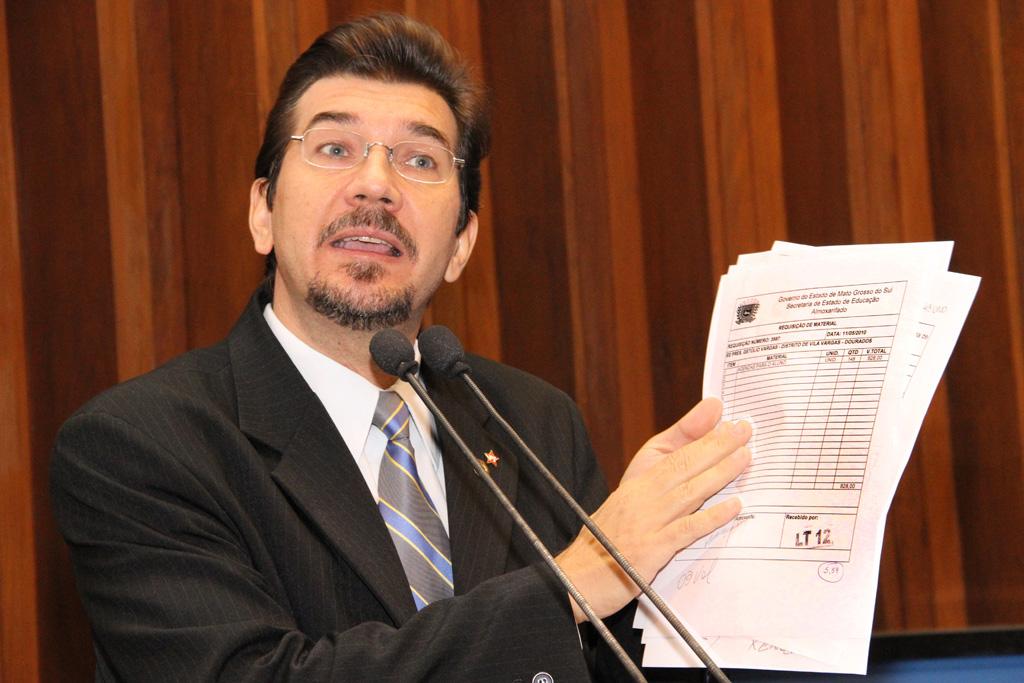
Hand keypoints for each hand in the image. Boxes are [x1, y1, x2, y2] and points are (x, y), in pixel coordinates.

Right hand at [555, 398, 750, 621]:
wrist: (577, 577)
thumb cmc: (607, 538)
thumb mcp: (629, 499)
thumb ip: (659, 475)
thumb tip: (680, 454)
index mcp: (637, 482)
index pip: (673, 451)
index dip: (700, 431)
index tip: (724, 412)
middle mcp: (641, 496)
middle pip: (683, 464)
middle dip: (716, 444)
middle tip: (744, 427)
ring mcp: (646, 522)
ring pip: (688, 491)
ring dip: (720, 473)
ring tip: (746, 457)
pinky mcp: (651, 549)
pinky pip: (686, 529)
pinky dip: (711, 516)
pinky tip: (734, 507)